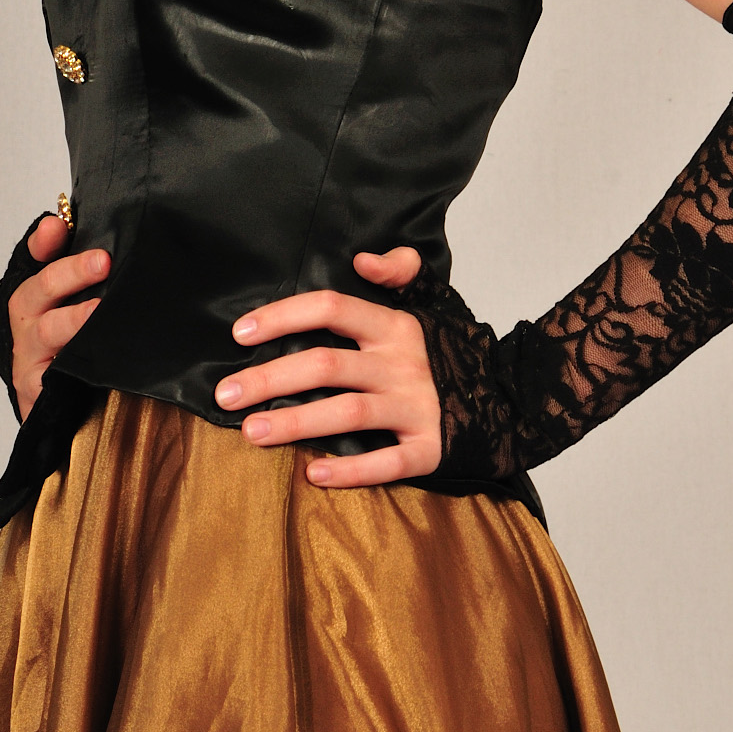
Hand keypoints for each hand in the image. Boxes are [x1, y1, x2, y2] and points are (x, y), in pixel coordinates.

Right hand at [8, 215, 109, 420]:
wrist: (66, 411)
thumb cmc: (75, 351)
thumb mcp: (84, 309)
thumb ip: (89, 274)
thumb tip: (92, 239)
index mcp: (37, 294)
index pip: (35, 257)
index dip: (44, 241)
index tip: (58, 226)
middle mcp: (28, 321)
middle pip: (39, 289)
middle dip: (69, 272)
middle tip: (102, 262)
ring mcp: (29, 355)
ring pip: (47, 331)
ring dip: (72, 319)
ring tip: (97, 311)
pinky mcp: (35, 390)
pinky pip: (48, 377)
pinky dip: (67, 367)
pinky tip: (91, 359)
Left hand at [213, 246, 440, 487]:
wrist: (508, 401)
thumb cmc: (449, 352)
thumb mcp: (433, 300)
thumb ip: (399, 271)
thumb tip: (361, 258)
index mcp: (394, 326)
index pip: (332, 309)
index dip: (283, 317)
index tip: (240, 333)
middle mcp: (402, 364)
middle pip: (326, 365)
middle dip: (270, 379)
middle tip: (224, 396)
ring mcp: (416, 408)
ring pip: (347, 413)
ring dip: (296, 424)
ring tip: (250, 434)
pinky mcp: (429, 449)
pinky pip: (386, 461)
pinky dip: (351, 469)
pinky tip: (313, 473)